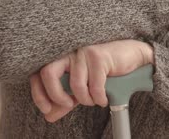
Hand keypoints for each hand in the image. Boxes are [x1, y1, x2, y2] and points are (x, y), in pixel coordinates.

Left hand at [29, 39, 152, 122]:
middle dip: (56, 94)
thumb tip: (49, 116)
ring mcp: (84, 52)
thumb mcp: (82, 89)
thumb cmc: (105, 70)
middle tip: (68, 104)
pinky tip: (103, 98)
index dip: (38, 94)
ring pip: (75, 84)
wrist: (130, 57)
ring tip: (93, 100)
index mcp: (62, 59)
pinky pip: (94, 85)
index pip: (38, 74)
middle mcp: (70, 53)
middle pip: (48, 73)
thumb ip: (65, 101)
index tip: (46, 109)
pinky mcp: (99, 56)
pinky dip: (99, 97)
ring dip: (85, 99)